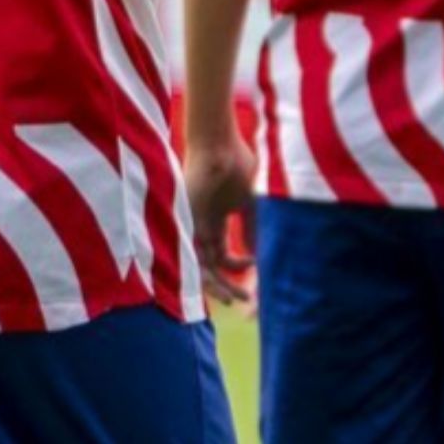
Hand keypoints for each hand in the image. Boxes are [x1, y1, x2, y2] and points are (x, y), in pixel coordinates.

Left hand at [185, 130, 256, 306]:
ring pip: (200, 266)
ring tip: (235, 299)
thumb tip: (257, 253)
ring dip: (218, 285)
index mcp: (215, 219)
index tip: (257, 265)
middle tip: (247, 299)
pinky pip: (191, 256)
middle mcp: (202, 225)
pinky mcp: (186, 222)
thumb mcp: (250, 202)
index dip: (239, 265)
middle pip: (211, 264)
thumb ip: (252, 227)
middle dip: (229, 284)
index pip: (223, 253)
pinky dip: (206, 273)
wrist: (218, 144)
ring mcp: (193, 225)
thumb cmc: (236, 163)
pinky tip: (223, 280)